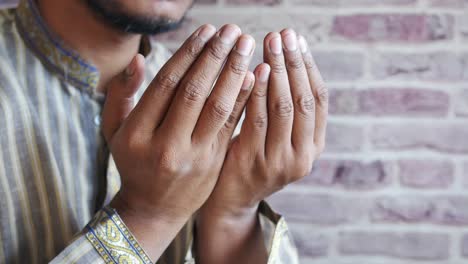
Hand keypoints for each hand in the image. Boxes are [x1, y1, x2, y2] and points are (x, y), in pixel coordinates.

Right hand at [101, 24, 255, 259]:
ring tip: (246, 46)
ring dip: (234, 72)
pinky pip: (231, 125)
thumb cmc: (133, 163)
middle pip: (194, 92)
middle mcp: (164, 145)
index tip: (206, 30)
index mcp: (136, 134)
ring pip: (217, 107)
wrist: (154, 208)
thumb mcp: (114, 131)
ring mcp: (192, 156)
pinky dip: (242, 98)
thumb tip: (138, 59)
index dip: (188, 54)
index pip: (165, 84)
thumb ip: (121, 95)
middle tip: (232, 31)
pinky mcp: (213, 163)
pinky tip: (253, 76)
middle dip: (215, 57)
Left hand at [200, 28, 327, 220]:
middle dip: (293, 62)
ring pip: (284, 107)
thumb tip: (286, 61)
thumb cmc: (252, 159)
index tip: (297, 39)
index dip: (308, 66)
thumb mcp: (278, 138)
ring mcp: (281, 162)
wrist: (231, 199)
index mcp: (314, 146)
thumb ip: (286, 110)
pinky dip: (258, 93)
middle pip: (303, 99)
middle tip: (283, 34)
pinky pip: (258, 119)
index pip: (318, 98)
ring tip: (270, 44)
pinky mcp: (255, 163)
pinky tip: (254, 71)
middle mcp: (304, 155)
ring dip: (278, 71)